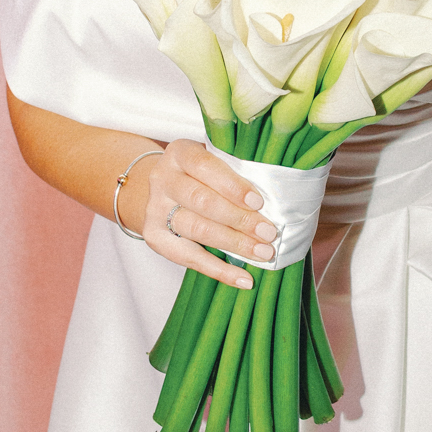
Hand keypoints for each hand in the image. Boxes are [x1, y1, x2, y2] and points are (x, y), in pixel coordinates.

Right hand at [122, 140, 279, 289]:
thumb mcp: (216, 161)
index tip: (259, 202)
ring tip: (263, 253)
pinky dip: (219, 270)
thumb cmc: (203, 174)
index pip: (205, 166)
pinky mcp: (154, 237)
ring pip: (197, 229)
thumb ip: (238, 171)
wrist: (165, 190)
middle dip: (239, 219)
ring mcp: (154, 208)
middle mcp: (162, 178)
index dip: (232, 185)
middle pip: (202, 201)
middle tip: (268, 232)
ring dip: (234, 244)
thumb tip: (277, 196)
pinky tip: (244, 278)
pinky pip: (189, 258)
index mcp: (180, 153)